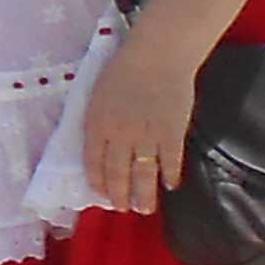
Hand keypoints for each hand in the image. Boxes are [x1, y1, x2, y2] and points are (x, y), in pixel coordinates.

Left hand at [84, 36, 200, 219]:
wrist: (157, 55)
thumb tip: (95, 140)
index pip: (92, 162)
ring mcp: (146, 135)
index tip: (100, 194)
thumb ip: (96, 120)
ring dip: (144, 194)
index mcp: (95, 124)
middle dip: (119, 195)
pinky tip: (170, 185)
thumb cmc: (122, 68)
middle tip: (122, 209)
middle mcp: (118, 135)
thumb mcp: (96, 94)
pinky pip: (170, 161)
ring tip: (145, 208)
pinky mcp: (171, 132)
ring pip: (143, 174)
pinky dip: (170, 175)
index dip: (97, 181)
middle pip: (117, 173)